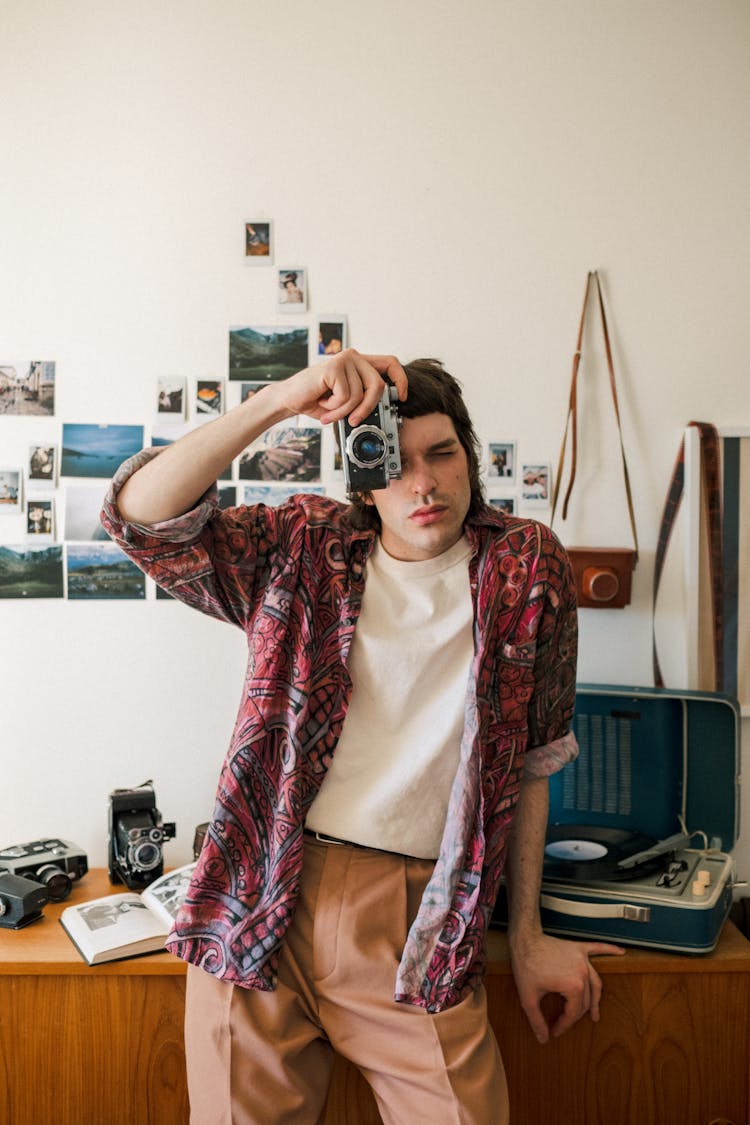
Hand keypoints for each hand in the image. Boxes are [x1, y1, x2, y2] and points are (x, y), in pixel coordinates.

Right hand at [272, 348, 407, 426]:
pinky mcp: (333, 367)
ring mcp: (344, 359)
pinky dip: (334, 408)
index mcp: (360, 363)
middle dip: (367, 408)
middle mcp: (354, 357)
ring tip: (329, 412)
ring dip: (343, 411)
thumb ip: (363, 400)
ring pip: (360, 394)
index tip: (402, 397)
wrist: (290, 399)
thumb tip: (384, 411)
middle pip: (378, 384)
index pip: (390, 363)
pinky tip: (322, 403)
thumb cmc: (317, 400)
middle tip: (353, 421)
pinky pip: (345, 396)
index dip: (401, 379)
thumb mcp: (346, 401)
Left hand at [509, 931, 624, 1042]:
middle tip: (565, 1023)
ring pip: (595, 983)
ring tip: (595, 1013)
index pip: (573, 1013)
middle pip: (585, 1001)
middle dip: (575, 1015)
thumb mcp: (528, 998)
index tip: (554, 1032)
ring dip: (595, 999)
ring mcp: (582, 959)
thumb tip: (543, 1038)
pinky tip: (620, 951)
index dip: (563, 1025)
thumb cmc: (526, 966)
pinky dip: (610, 950)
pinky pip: (598, 949)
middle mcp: (583, 973)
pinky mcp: (578, 948)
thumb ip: (536, 1020)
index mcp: (574, 987)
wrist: (525, 939)